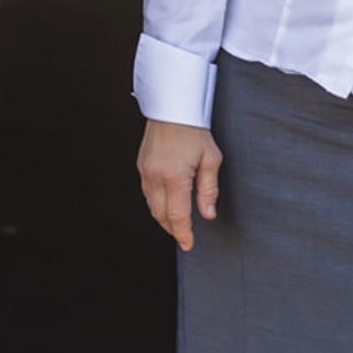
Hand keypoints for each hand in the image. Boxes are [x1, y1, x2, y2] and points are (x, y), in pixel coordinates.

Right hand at [137, 119, 220, 251]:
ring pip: (151, 206)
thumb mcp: (211, 159)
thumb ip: (209, 190)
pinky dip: (156, 204)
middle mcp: (155, 177)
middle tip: (184, 236)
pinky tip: (166, 204)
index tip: (188, 244)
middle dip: (173, 229)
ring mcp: (145, 171)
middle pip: (161, 215)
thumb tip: (208, 214)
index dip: (183, 233)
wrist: (173, 108)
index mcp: (174, 177)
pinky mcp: (141, 166)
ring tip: (176, 223)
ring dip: (163, 218)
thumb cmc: (194, 130)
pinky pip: (147, 193)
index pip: (177, 216)